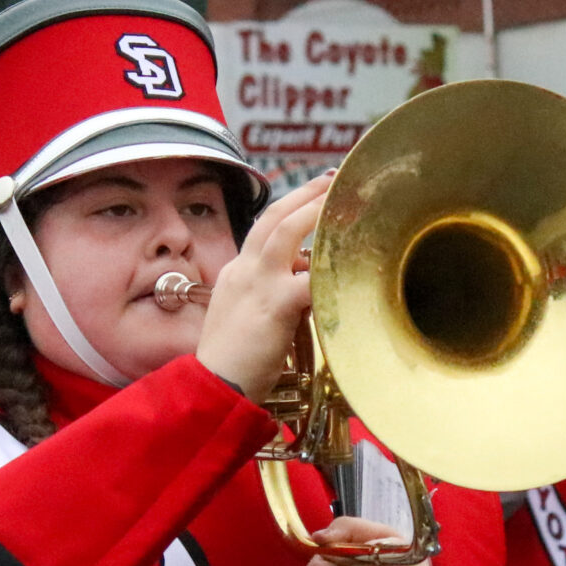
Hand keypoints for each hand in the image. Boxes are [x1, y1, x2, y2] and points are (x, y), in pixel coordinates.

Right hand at [196, 175, 328, 401]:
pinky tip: (351, 260)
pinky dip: (332, 267)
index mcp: (237, 274)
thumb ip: (275, 299)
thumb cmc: (232, 365)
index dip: (288, 211)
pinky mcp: (274, 303)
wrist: (214, 386)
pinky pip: (310, 277)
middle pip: (274, 218)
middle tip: (330, 179)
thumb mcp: (248, 320)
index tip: (309, 198)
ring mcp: (258, 283)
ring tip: (341, 197)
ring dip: (316, 210)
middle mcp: (244, 270)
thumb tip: (306, 290)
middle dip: (304, 194)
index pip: (263, 232)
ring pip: (286, 230)